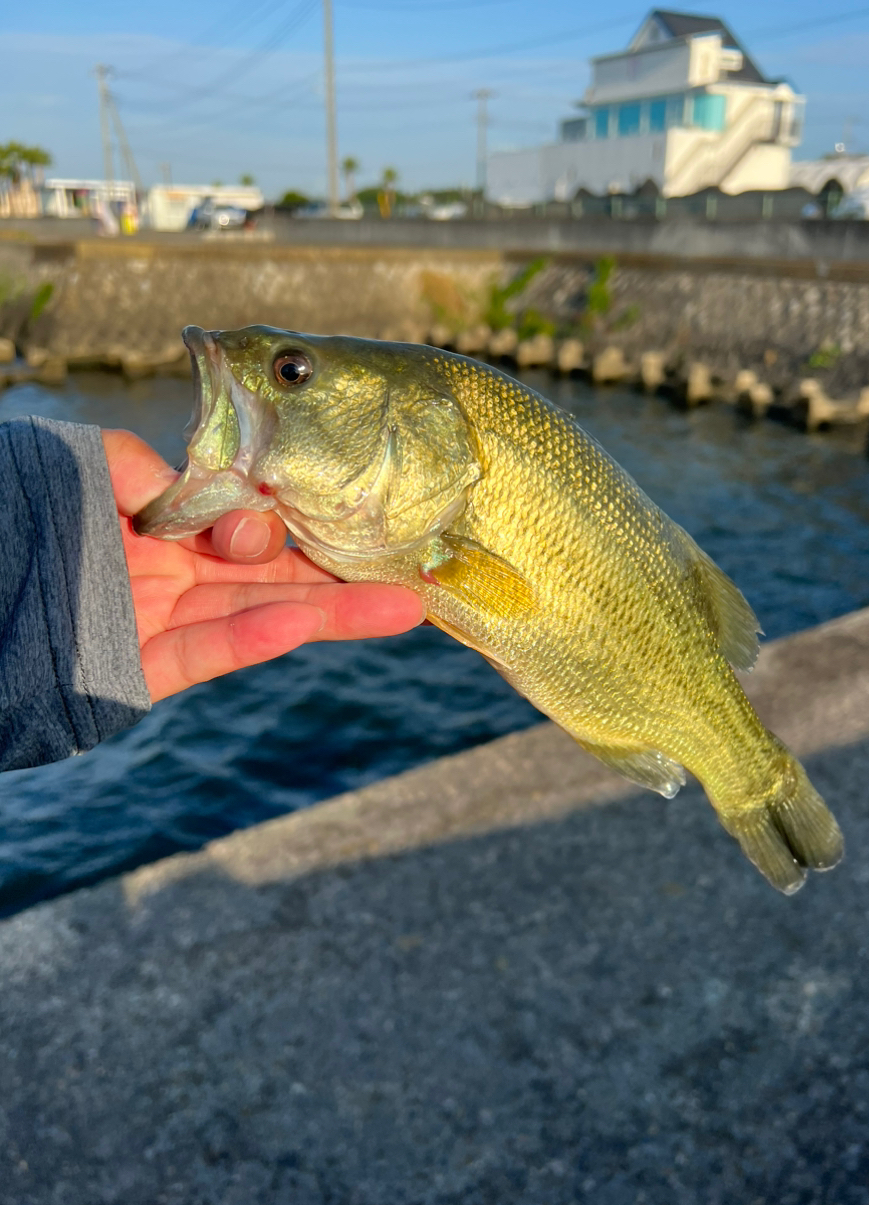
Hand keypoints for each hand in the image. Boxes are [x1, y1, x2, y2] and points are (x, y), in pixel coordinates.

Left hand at [104, 430, 424, 701]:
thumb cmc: (12, 509)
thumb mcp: (76, 463)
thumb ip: (135, 460)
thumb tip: (210, 485)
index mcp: (171, 528)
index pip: (255, 524)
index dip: (304, 519)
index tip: (346, 507)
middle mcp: (178, 577)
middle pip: (276, 579)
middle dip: (347, 579)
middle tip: (419, 578)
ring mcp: (161, 626)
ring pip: (257, 618)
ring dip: (327, 613)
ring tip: (401, 609)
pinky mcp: (136, 672)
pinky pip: (201, 655)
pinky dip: (249, 641)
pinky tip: (300, 624)